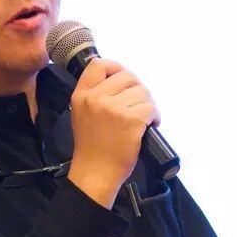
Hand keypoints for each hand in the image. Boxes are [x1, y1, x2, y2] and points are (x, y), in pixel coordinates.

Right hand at [67, 58, 159, 207]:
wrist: (95, 172)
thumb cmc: (91, 146)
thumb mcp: (81, 113)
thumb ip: (95, 95)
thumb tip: (120, 80)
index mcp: (82, 95)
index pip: (99, 64)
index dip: (116, 68)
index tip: (124, 81)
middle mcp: (96, 98)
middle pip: (127, 76)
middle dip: (137, 89)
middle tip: (137, 105)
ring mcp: (114, 109)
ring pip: (143, 91)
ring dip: (147, 104)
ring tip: (142, 118)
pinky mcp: (131, 121)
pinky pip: (151, 107)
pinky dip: (155, 116)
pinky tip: (149, 125)